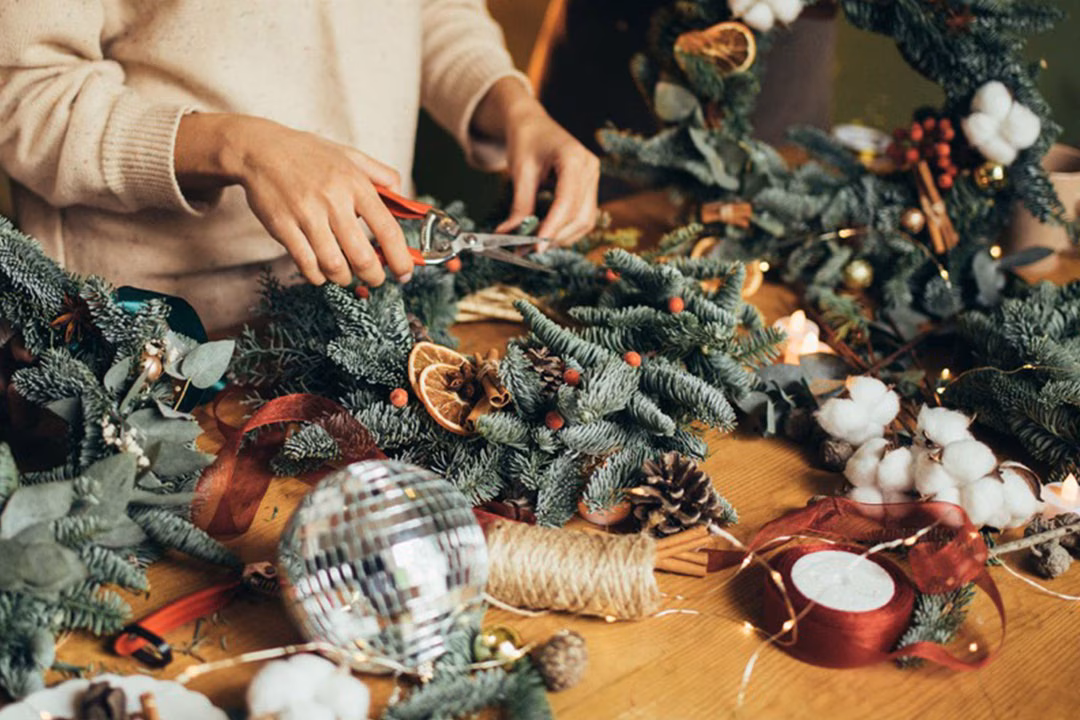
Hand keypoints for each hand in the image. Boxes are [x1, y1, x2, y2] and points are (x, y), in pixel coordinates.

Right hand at [175, 114, 414, 287]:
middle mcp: (333, 200)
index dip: (400, 259)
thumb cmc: (309, 154)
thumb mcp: (351, 155)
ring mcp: (306, 215)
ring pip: (334, 266)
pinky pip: (306, 264)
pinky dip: (318, 276)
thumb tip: (404, 200)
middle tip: (376, 279)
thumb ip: (382, 175)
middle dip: (374, 277)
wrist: (260, 149)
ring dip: (345, 280)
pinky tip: (322, 273)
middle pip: (363, 257)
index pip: (388, 230)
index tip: (405, 273)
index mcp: (355, 184)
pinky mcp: (283, 227)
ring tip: (347, 276)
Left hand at [474, 79, 599, 245]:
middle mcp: (590, 169)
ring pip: (585, 221)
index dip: (553, 227)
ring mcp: (593, 179)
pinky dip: (565, 230)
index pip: (567, 201)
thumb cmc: (526, 140)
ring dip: (562, 237)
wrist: (532, 124)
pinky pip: (583, 217)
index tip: (535, 246)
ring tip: (535, 245)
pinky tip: (546, 235)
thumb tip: (509, 235)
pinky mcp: (589, 189)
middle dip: (556, 237)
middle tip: (528, 250)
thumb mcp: (520, 171)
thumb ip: (520, 205)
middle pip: (580, 216)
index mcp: (574, 158)